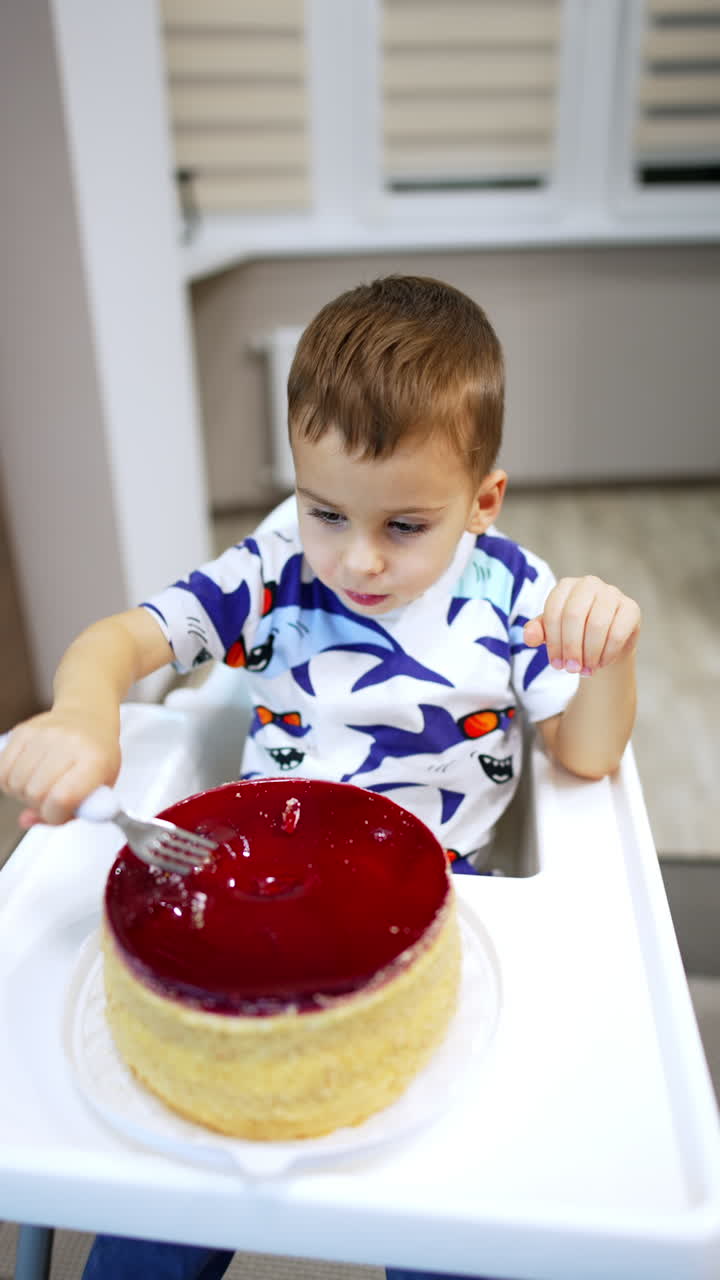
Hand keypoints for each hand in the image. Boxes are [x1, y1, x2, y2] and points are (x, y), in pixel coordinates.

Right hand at [0, 709, 120, 826]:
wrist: (87, 718)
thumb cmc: (95, 757)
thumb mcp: (98, 788)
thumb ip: (68, 813)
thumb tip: (26, 821)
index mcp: (95, 761)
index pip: (62, 798)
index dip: (55, 815)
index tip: (59, 813)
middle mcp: (68, 743)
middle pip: (35, 792)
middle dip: (39, 805)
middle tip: (50, 798)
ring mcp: (43, 734)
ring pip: (14, 783)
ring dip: (23, 793)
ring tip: (40, 785)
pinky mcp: (23, 730)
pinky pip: (1, 769)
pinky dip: (9, 781)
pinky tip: (26, 775)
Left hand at [523, 576, 640, 675]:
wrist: (605, 643)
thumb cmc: (573, 634)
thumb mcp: (551, 634)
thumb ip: (536, 633)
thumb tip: (529, 637)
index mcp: (565, 586)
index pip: (554, 611)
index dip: (554, 642)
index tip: (556, 664)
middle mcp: (588, 583)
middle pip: (574, 616)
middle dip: (571, 648)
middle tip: (571, 669)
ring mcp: (612, 593)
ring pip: (597, 624)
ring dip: (589, 653)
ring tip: (586, 669)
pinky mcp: (631, 608)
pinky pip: (617, 633)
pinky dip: (607, 653)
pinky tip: (601, 662)